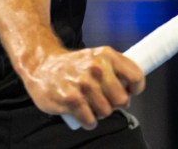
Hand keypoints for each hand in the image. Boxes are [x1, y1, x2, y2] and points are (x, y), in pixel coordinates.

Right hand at [22, 46, 144, 129]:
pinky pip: (90, 120)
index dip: (135, 89)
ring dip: (99, 113)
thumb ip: (114, 68)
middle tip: (104, 101)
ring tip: (89, 105)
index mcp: (106, 55)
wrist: (41, 65)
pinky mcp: (70, 98)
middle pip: (122, 100)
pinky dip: (88, 122)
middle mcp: (96, 67)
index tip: (129, 93)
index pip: (136, 76)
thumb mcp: (96, 57)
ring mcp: (83, 83)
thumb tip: (131, 89)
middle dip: (115, 105)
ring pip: (106, 112)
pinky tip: (82, 113)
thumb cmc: (72, 65)